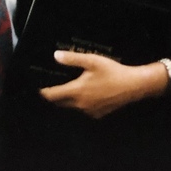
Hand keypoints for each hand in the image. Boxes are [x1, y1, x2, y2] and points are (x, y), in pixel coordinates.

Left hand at [38, 51, 167, 118]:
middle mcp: (80, 105)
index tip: (37, 86)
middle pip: (60, 103)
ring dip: (68, 99)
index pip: (52, 95)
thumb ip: (72, 59)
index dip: (43, 91)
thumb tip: (55, 56)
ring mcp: (89, 111)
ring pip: (72, 107)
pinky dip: (80, 103)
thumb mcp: (92, 61)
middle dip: (54, 96)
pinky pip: (83, 109)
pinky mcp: (97, 114)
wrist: (133, 86)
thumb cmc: (111, 71)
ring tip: (68, 87)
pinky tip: (86, 94)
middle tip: (51, 85)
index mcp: (76, 91)